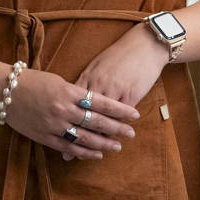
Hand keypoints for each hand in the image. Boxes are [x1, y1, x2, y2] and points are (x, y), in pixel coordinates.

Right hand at [4, 66, 140, 161]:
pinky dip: (84, 152)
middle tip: (131, 133)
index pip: (101, 102)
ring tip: (118, 146)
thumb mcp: (57, 80)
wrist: (3, 90)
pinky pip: (69, 147)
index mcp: (68, 91)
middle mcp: (63, 109)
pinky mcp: (44, 136)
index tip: (134, 115)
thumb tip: (94, 103)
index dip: (119, 110)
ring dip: (103, 143)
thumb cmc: (31, 81)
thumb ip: (76, 93)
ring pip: (85, 138)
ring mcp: (53, 125)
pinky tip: (97, 154)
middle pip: (96, 122)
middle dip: (117, 128)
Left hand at [65, 23, 168, 159]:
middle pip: (84, 114)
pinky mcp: (130, 94)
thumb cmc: (121, 54)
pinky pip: (119, 117)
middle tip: (68, 155)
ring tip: (93, 154)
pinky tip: (112, 141)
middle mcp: (97, 85)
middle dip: (76, 136)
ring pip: (102, 119)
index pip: (71, 103)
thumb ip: (85, 82)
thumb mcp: (98, 65)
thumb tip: (71, 98)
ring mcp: (113, 90)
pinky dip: (114, 129)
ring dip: (98, 138)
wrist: (145, 44)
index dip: (63, 122)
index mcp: (88, 76)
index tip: (54, 136)